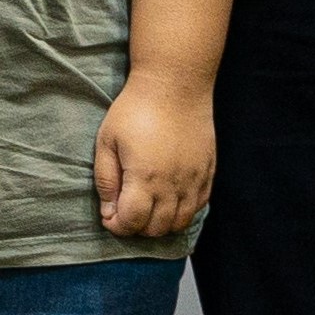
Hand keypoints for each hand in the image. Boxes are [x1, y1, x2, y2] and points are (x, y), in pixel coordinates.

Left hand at [94, 77, 216, 239]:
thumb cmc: (135, 109)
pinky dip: (182, 212)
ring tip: (146, 209)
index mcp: (144, 178)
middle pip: (156, 228)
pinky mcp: (208, 173)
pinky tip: (168, 200)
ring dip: (160, 224)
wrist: (175, 86)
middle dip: (136, 227)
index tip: (109, 217)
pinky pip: (198, 207)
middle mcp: (173, 185)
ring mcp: (194, 181)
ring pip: (180, 223)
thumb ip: (106, 179)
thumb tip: (108, 211)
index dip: (117, 226)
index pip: (132, 222)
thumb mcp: (107, 141)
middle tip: (125, 212)